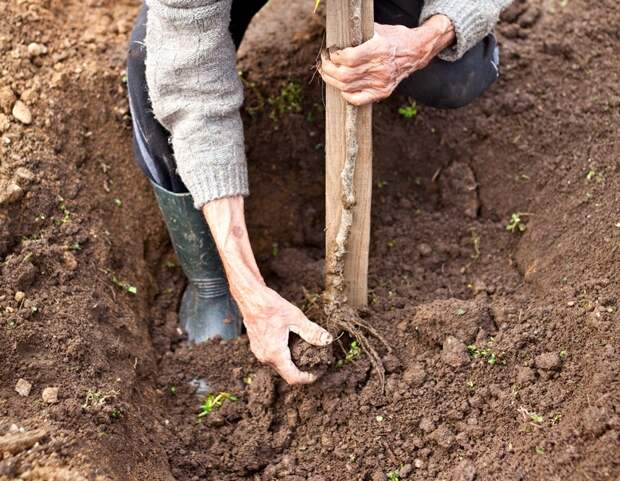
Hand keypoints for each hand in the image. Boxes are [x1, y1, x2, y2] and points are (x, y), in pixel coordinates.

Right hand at [239, 285, 332, 383]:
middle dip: (302, 371)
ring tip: (307, 353)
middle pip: (286, 373)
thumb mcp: (295, 317)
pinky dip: (285, 357)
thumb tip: (327, 340)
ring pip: (279, 366)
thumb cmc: (270, 306)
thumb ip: (311, 331)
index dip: (308, 378)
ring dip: (293, 364)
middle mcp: (265, 357)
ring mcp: (259, 353)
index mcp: (275, 353)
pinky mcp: (257, 347)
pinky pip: (273, 358)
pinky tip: (293, 345)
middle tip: (316, 362)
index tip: (319, 372)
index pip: (293, 377)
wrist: (250, 297)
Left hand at [319, 16, 454, 105]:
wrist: (415, 51)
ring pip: (347, 88)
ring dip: (332, 81)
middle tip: (324, 63)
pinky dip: (346, 95)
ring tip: (328, 73)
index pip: (348, 58)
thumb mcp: (377, 30)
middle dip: (328, 70)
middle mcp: (379, 68)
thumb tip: (336, 39)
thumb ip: (358, 35)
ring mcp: (381, 83)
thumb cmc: (394, 38)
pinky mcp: (382, 92)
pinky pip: (358, 100)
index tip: (331, 53)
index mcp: (377, 50)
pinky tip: (342, 88)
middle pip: (344, 75)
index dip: (335, 57)